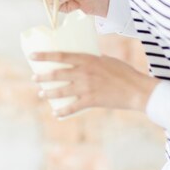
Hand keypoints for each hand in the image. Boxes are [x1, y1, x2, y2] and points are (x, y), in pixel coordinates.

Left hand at [31, 52, 158, 116]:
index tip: (31, 56)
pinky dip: (62, 111)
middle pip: (56, 74)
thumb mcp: (107, 60)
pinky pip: (72, 107)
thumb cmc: (124, 72)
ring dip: (48, 93)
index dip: (44, 55)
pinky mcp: (91, 100)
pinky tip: (56, 113)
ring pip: (61, 91)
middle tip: (34, 78)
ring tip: (41, 94)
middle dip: (42, 77)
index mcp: (88, 59)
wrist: (137, 90)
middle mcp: (84, 72)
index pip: (60, 56)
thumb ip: (93, 60)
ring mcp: (87, 87)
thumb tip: (82, 59)